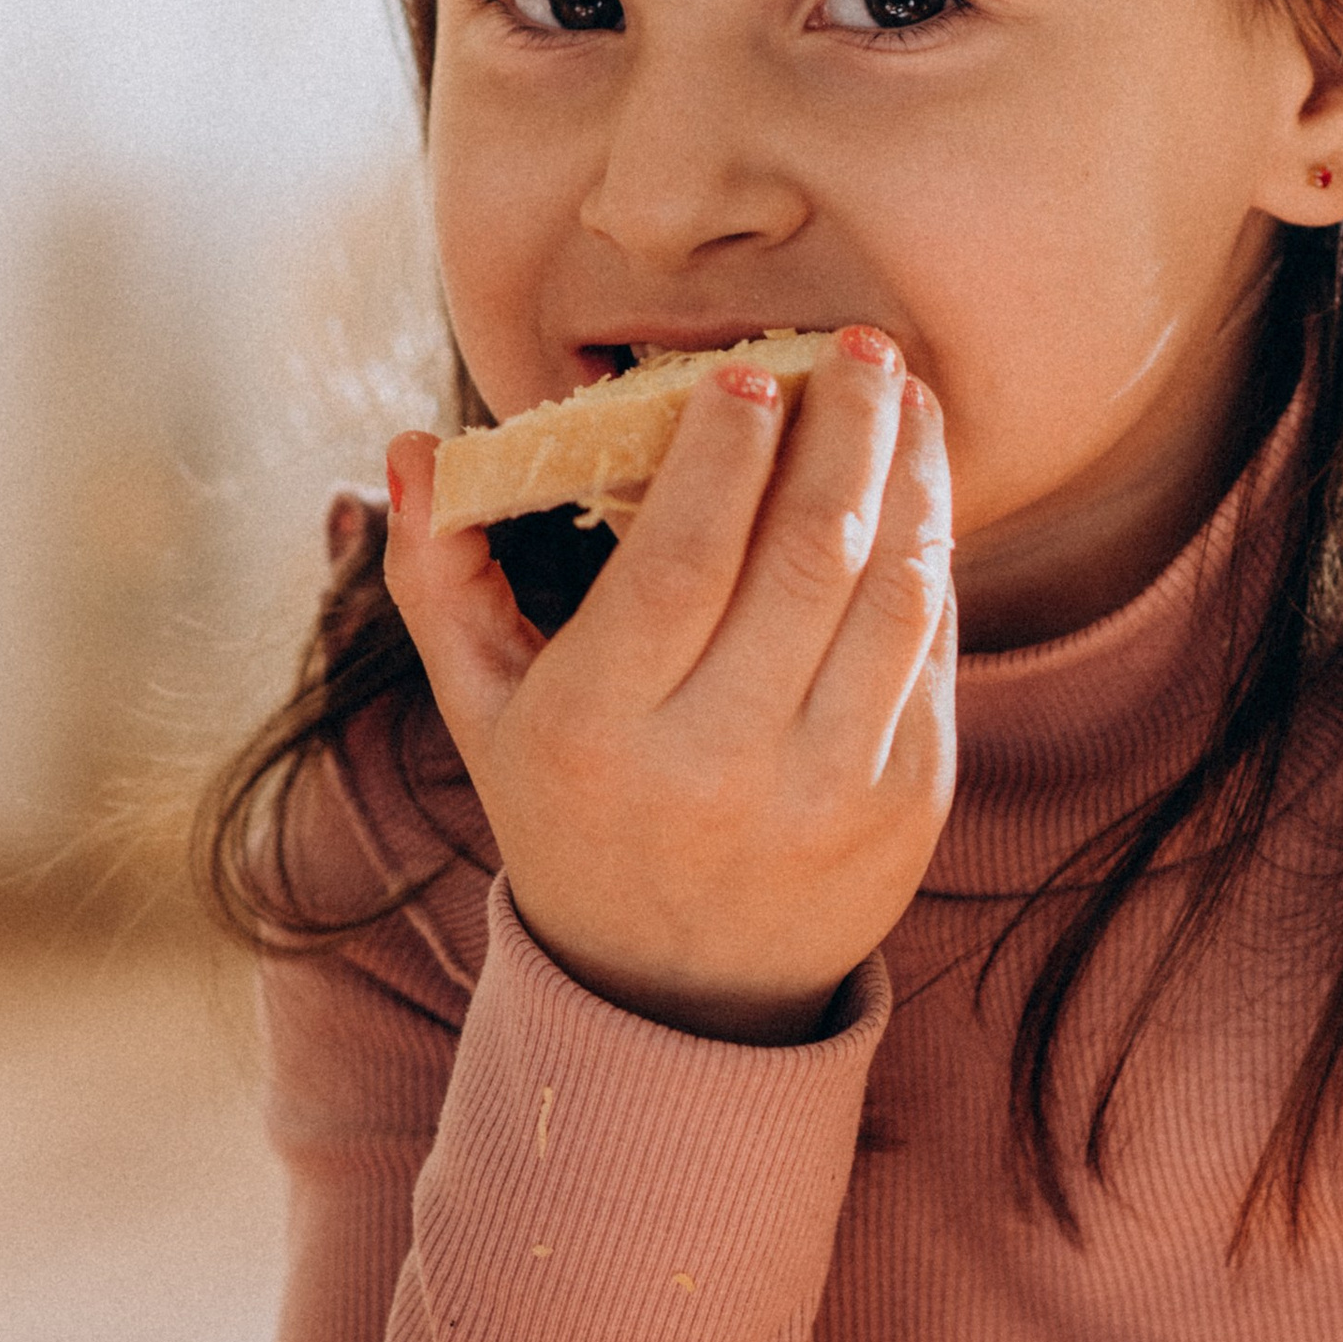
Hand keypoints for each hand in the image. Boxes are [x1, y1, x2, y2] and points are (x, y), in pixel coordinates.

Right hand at [383, 329, 956, 1041]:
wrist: (678, 993)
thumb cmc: (571, 811)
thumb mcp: (483, 710)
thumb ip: (439, 574)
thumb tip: (410, 447)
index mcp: (598, 732)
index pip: (683, 564)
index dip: (727, 455)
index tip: (749, 374)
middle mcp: (717, 769)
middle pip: (807, 559)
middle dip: (842, 430)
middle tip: (855, 347)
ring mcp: (826, 793)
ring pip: (893, 595)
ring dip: (912, 475)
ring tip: (904, 392)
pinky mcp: (908, 806)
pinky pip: (931, 652)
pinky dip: (932, 555)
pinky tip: (920, 486)